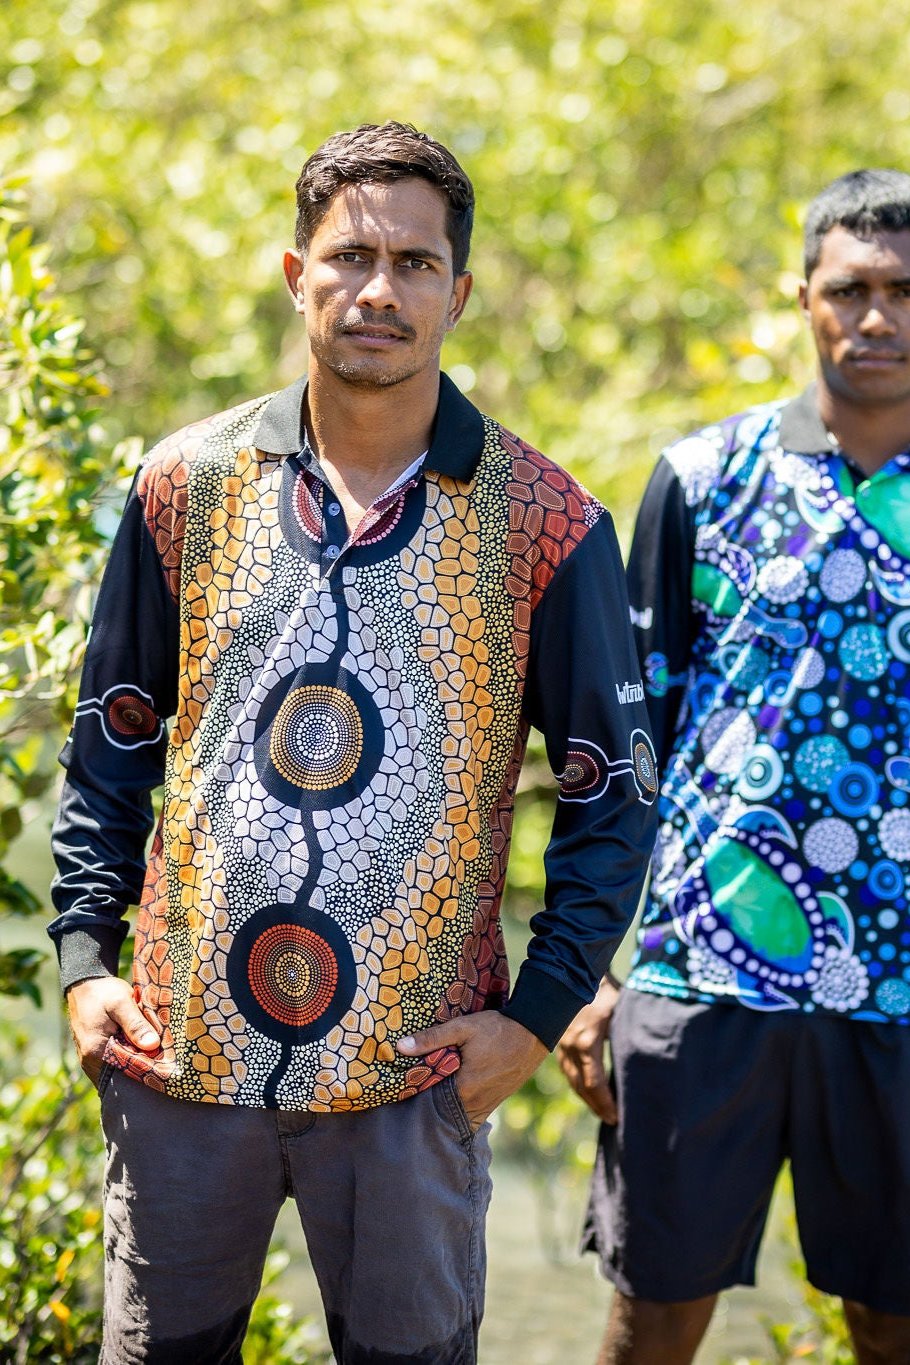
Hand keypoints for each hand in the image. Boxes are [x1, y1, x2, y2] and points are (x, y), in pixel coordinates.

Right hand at [66, 976, 161, 1084]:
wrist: (85, 984)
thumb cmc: (102, 992)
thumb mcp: (121, 1003)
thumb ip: (135, 1024)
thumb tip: (152, 1045)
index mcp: (95, 1052)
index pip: (126, 1072)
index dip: (148, 1069)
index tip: (168, 1063)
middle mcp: (90, 1061)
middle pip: (122, 1074)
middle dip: (143, 1068)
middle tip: (166, 1059)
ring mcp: (91, 1060)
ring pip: (119, 1069)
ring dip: (136, 1062)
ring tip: (156, 1053)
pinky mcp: (95, 1054)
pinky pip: (114, 1063)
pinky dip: (127, 1057)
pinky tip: (141, 1048)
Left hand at [396, 1013, 547, 1130]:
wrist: (534, 1030)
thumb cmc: (497, 1028)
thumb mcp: (463, 1028)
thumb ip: (432, 1039)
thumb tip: (400, 1047)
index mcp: (464, 1089)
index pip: (432, 1100)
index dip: (419, 1094)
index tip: (405, 1088)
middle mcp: (477, 1104)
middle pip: (446, 1110)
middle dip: (432, 1102)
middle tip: (418, 1090)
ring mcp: (490, 1104)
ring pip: (461, 1112)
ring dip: (448, 1104)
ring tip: (436, 1089)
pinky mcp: (498, 1099)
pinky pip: (475, 1109)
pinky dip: (463, 1103)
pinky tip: (455, 1089)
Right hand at [556, 977, 619, 1123]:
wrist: (576, 968)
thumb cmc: (606, 988)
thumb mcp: (623, 1010)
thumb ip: (633, 1033)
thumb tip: (657, 1056)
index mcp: (586, 1042)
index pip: (594, 1083)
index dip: (605, 1103)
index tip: (617, 1117)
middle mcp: (570, 1046)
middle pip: (581, 1086)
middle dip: (596, 1105)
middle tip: (613, 1121)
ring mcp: (561, 1043)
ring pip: (572, 1079)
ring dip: (587, 1096)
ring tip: (603, 1109)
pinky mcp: (559, 1039)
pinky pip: (568, 1069)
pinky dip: (579, 1083)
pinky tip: (590, 1088)